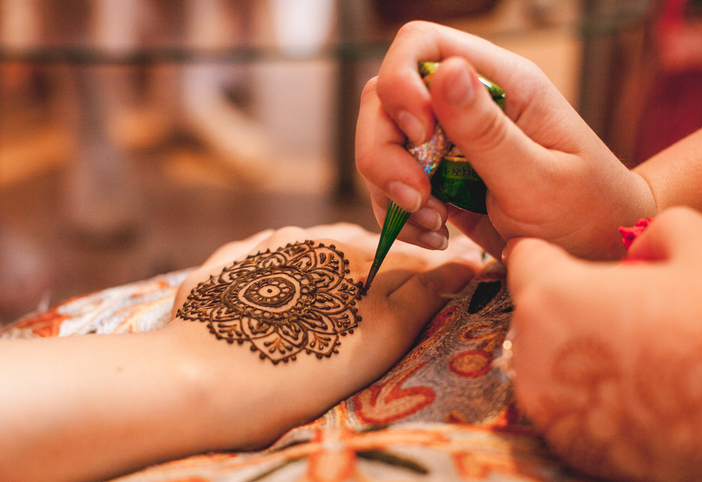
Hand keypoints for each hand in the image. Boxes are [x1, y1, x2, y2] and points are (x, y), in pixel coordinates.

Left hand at [166, 223, 478, 449]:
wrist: (198, 381)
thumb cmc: (298, 367)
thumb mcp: (378, 338)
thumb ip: (422, 295)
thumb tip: (464, 265)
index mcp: (352, 252)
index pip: (403, 255)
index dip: (424, 273)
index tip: (436, 290)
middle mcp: (309, 239)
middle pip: (359, 249)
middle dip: (378, 271)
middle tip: (378, 311)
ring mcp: (262, 250)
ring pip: (312, 251)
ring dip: (329, 269)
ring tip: (328, 305)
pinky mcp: (224, 267)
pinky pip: (265, 260)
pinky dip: (281, 274)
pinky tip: (277, 299)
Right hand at [356, 21, 655, 259]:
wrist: (593, 252)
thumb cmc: (586, 212)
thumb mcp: (538, 177)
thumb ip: (488, 131)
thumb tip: (447, 71)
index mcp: (502, 85)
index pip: (423, 45)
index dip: (401, 82)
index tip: (420, 135)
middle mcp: (467, 106)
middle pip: (385, 99)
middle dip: (383, 151)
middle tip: (415, 198)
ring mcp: (448, 143)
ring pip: (381, 144)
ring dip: (389, 189)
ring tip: (432, 224)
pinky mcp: (439, 179)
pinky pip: (392, 186)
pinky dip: (399, 215)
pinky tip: (433, 235)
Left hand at [505, 207, 701, 479]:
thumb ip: (655, 235)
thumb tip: (641, 251)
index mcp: (552, 297)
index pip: (524, 258)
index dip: (549, 254)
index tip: (566, 260)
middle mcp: (533, 354)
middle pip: (535, 312)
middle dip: (567, 305)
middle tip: (621, 309)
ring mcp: (548, 406)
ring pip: (545, 358)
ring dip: (574, 348)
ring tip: (634, 350)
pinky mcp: (567, 445)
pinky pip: (564, 401)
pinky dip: (587, 392)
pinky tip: (635, 388)